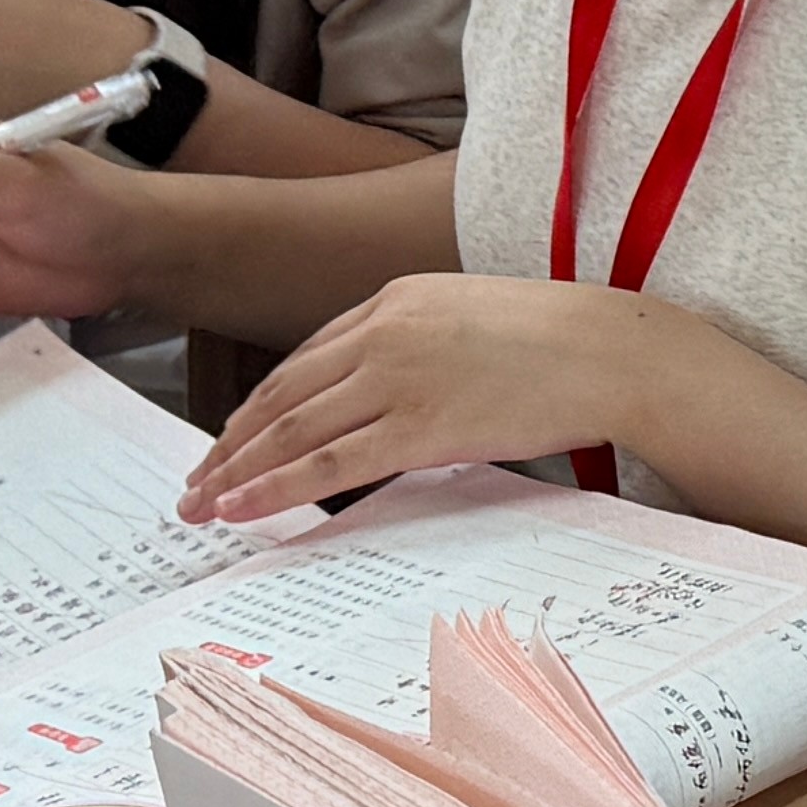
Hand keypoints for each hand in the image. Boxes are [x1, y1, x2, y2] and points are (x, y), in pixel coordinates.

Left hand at [178, 274, 679, 521]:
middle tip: (196, 479)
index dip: (260, 406)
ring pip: (291, 432)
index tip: (233, 438)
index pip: (305, 359)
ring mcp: (396, 378)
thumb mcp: (471, 319)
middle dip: (229, 443)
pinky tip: (243, 506)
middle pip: (282, 395)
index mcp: (393, 301)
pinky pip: (326, 465)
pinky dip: (274, 487)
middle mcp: (381, 333)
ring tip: (202, 503)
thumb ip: (419, 348)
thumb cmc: (558, 340)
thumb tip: (388, 402)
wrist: (609, 349)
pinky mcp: (417, 425)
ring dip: (236, 471)